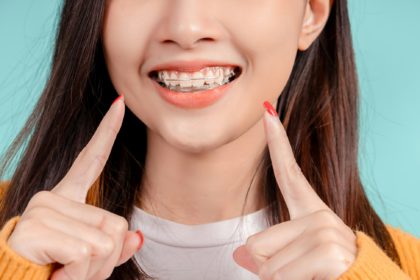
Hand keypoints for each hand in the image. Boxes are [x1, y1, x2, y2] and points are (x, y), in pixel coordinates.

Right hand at [7, 95, 143, 279]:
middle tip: (75, 267)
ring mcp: (41, 210)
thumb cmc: (52, 270)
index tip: (119, 103)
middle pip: (115, 224)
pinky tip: (55, 273)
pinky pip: (84, 252)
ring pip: (103, 242)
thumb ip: (114, 246)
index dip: (107, 131)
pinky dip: (77, 274)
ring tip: (64, 271)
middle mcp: (51, 197)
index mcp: (65, 199)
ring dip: (91, 269)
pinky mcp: (34, 228)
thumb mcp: (90, 260)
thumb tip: (138, 236)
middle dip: (105, 258)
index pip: (91, 159)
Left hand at [232, 101, 356, 279]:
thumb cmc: (330, 275)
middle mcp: (320, 217)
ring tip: (309, 279)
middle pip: (256, 243)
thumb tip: (237, 256)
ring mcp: (325, 231)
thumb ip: (270, 252)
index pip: (288, 172)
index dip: (276, 142)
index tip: (267, 110)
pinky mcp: (328, 251)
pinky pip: (280, 276)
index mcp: (312, 214)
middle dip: (269, 268)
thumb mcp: (296, 260)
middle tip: (300, 274)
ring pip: (266, 265)